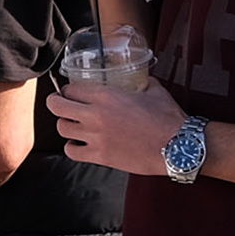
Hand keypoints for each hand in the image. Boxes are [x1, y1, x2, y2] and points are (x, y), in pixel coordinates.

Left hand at [47, 76, 186, 171]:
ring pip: (62, 128)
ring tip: (73, 124)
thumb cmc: (168, 118)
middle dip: (56, 103)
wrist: (178, 146)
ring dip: (65, 125)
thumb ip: (140, 82)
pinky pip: (72, 152)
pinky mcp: (100, 156)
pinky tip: (79, 144)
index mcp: (107, 95)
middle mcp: (95, 115)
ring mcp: (96, 137)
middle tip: (60, 104)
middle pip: (57, 106)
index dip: (69, 89)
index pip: (71, 88)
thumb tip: (139, 78)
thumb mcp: (154, 90)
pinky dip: (72, 147)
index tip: (72, 92)